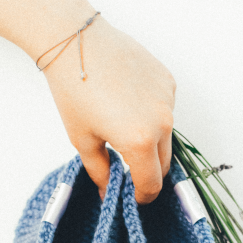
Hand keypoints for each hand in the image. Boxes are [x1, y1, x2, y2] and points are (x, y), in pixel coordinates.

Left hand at [43, 16, 175, 203]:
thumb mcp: (83, 141)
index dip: (142, 197)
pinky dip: (152, 117)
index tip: (134, 198)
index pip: (152, 184)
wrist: (77, 44)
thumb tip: (108, 193)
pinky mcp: (168, 82)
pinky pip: (166, 111)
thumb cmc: (74, 91)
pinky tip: (130, 106)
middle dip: (147, 172)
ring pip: (167, 137)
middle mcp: (161, 122)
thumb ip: (101, 173)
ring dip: (151, 143)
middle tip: (128, 170)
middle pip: (164, 164)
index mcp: (140, 141)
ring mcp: (168, 101)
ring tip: (124, 130)